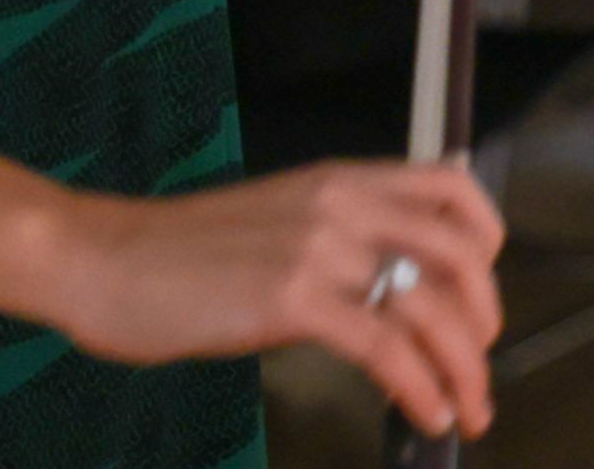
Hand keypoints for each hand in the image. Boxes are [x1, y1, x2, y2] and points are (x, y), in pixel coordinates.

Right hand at [46, 159, 504, 438]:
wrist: (107, 259)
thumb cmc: (181, 254)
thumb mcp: (278, 221)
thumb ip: (336, 238)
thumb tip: (390, 286)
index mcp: (340, 181)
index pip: (448, 186)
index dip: (486, 240)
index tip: (483, 293)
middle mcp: (341, 203)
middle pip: (456, 251)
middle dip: (484, 318)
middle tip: (480, 366)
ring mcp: (318, 248)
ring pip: (430, 303)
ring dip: (463, 367)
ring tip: (466, 409)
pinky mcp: (292, 298)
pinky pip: (384, 346)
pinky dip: (419, 386)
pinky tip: (423, 413)